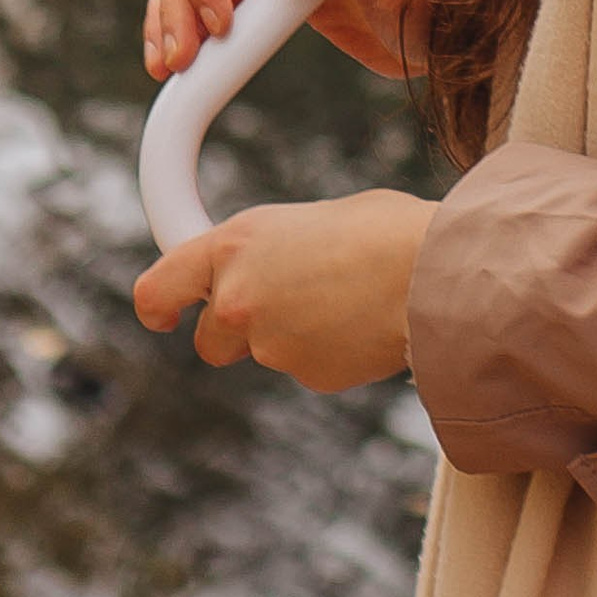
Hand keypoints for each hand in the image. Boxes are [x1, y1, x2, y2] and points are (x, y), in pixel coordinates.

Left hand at [133, 191, 436, 390]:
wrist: (438, 270)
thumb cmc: (388, 229)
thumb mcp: (316, 221)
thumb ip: (278, 250)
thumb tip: (281, 265)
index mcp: (235, 244)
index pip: (158, 286)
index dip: (158, 305)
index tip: (162, 315)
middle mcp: (239, 298)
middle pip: (211, 337)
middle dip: (241, 329)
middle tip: (291, 302)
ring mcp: (270, 344)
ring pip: (268, 351)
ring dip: (297, 335)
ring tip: (353, 300)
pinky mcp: (307, 375)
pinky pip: (310, 366)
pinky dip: (332, 352)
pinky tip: (368, 324)